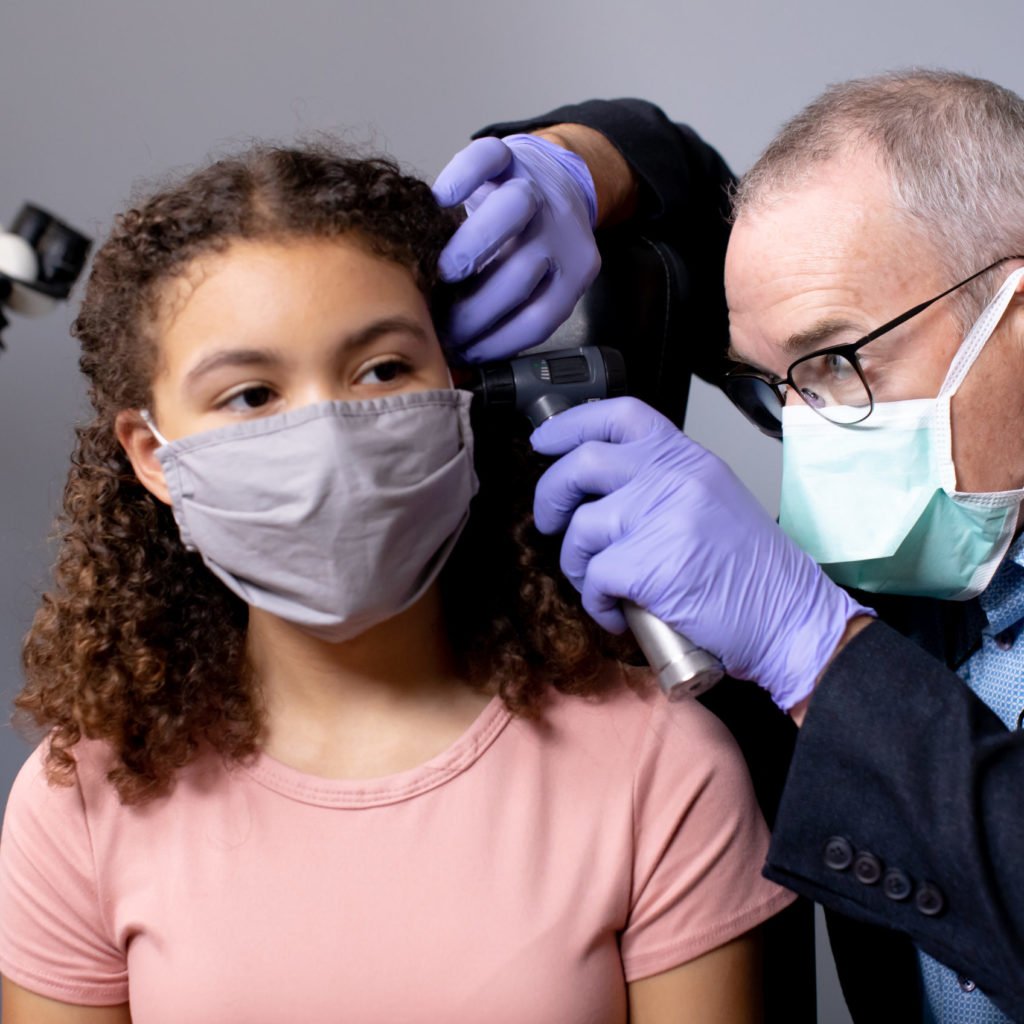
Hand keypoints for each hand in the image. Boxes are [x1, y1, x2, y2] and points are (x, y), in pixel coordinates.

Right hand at [432, 134, 599, 361]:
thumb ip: (507, 316)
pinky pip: (489, 159)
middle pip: (523, 270)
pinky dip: (463, 177)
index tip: (460, 352)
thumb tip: (457, 361)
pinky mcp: (512, 154)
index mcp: (571, 274)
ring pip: (514, 209)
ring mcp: (539, 191)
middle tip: (441, 320)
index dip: (494, 341)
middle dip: (477, 304)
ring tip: (443, 270)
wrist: (554, 180)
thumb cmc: (529, 243)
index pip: (536, 318)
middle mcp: (562, 233)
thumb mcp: (532, 288)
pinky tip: (441, 199)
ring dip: (475, 245)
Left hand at [531, 397, 871, 709]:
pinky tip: (617, 612)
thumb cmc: (751, 568)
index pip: (619, 415)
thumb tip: (600, 490)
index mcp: (687, 458)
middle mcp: (674, 477)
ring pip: (581, 528)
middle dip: (551, 495)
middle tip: (549, 520)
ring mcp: (661, 517)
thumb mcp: (712, 498)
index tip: (544, 441)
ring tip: (599, 584)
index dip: (571, 424)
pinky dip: (596, 602)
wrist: (789, 615)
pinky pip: (594, 578)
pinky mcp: (648, 564)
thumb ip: (662, 481)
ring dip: (577, 563)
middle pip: (581, 464)